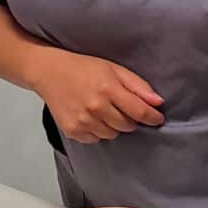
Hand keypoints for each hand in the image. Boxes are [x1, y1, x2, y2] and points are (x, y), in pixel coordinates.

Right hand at [33, 49, 163, 142]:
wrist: (48, 72)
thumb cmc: (83, 67)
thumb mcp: (113, 68)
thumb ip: (137, 86)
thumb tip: (158, 102)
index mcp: (108, 89)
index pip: (139, 112)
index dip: (152, 117)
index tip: (157, 118)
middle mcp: (95, 107)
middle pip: (127, 126)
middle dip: (130, 119)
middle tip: (121, 107)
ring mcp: (82, 121)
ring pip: (112, 135)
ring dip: (113, 126)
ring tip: (103, 110)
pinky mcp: (72, 130)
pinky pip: (96, 139)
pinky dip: (98, 131)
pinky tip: (91, 116)